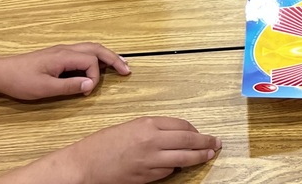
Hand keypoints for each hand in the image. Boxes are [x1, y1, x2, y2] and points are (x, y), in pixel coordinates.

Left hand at [0, 43, 130, 99]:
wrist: (2, 72)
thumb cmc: (21, 81)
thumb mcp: (44, 89)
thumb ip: (69, 86)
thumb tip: (90, 85)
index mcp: (64, 56)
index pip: (90, 61)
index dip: (94, 77)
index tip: (86, 92)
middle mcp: (66, 49)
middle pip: (96, 48)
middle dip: (113, 58)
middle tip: (127, 70)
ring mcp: (62, 50)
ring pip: (91, 48)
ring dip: (106, 56)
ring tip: (119, 65)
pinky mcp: (58, 55)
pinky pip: (83, 52)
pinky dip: (96, 57)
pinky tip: (98, 65)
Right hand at [48, 117, 220, 183]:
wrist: (85, 164)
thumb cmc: (104, 143)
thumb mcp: (131, 126)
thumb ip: (154, 129)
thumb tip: (175, 135)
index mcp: (148, 124)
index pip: (182, 126)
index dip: (195, 130)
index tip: (203, 133)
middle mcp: (151, 141)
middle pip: (187, 141)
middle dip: (205, 143)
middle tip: (217, 143)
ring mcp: (149, 161)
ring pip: (182, 159)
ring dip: (197, 158)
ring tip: (208, 156)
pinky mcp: (145, 178)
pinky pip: (167, 173)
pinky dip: (175, 169)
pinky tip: (180, 167)